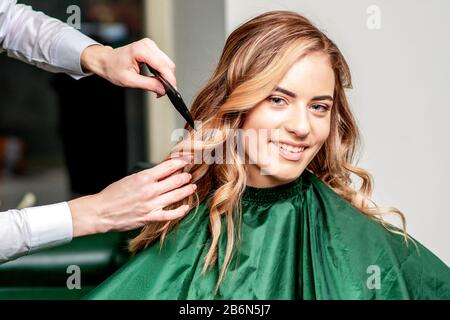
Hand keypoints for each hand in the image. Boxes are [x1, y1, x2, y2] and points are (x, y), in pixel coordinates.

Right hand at [68, 156, 195, 237]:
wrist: (101, 212)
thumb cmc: (113, 195)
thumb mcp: (130, 179)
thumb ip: (147, 177)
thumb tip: (162, 172)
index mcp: (143, 178)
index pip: (168, 167)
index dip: (180, 162)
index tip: (187, 159)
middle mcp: (149, 191)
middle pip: (175, 181)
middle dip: (185, 176)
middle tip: (190, 174)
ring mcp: (151, 205)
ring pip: (176, 196)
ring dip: (186, 190)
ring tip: (192, 187)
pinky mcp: (150, 217)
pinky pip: (170, 215)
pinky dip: (180, 211)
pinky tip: (185, 207)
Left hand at [80, 38, 175, 95]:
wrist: (105, 61)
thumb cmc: (113, 68)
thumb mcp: (129, 81)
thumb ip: (148, 85)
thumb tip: (163, 89)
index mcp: (141, 50)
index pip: (163, 66)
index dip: (169, 79)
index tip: (171, 90)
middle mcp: (147, 45)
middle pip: (168, 64)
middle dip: (167, 79)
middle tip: (161, 91)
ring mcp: (150, 45)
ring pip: (167, 64)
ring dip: (165, 76)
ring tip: (157, 85)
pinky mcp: (152, 49)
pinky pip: (163, 62)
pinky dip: (162, 72)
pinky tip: (155, 78)